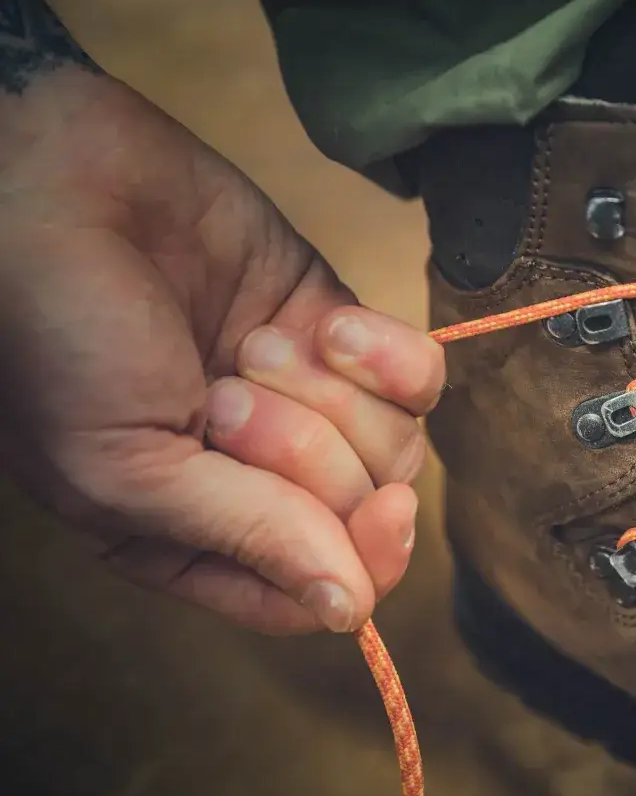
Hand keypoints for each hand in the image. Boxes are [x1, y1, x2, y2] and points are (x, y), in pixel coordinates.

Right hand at [0, 66, 444, 634]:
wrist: (56, 184)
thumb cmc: (58, 337)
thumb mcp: (130, 467)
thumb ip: (248, 536)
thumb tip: (347, 611)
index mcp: (192, 535)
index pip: (317, 591)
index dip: (358, 560)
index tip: (374, 512)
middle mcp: (258, 477)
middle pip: (361, 511)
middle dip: (306, 451)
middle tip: (224, 396)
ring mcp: (307, 403)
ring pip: (397, 444)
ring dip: (331, 395)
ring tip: (249, 347)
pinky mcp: (339, 334)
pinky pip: (420, 376)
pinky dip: (386, 353)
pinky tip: (327, 326)